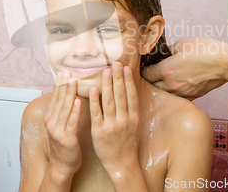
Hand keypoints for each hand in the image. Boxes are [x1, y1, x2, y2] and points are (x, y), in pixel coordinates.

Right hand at [43, 71, 81, 177]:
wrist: (62, 165)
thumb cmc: (64, 143)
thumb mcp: (59, 124)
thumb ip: (62, 110)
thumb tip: (67, 93)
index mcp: (50, 117)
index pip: (55, 97)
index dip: (59, 84)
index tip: (63, 71)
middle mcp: (52, 122)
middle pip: (58, 100)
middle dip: (63, 84)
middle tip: (67, 70)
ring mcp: (58, 131)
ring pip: (64, 108)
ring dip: (69, 94)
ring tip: (73, 81)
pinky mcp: (67, 138)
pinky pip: (72, 122)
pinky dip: (75, 111)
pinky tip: (79, 101)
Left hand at [89, 62, 140, 179]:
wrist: (122, 164)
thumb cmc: (127, 144)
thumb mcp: (134, 126)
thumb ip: (131, 110)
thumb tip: (129, 92)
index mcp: (133, 118)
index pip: (131, 95)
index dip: (128, 80)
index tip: (125, 67)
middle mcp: (124, 120)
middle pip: (120, 95)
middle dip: (117, 77)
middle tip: (114, 63)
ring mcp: (111, 126)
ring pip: (109, 101)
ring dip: (107, 84)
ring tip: (105, 71)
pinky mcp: (99, 131)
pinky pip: (97, 113)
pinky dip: (95, 100)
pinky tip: (93, 88)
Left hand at [142, 37, 227, 99]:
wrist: (226, 63)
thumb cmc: (205, 50)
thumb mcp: (183, 44)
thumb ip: (169, 50)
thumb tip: (163, 53)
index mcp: (166, 70)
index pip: (145, 74)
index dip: (143, 70)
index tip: (145, 66)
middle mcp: (171, 84)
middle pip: (152, 87)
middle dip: (150, 80)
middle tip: (152, 73)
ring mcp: (182, 93)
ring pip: (164, 94)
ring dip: (162, 88)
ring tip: (165, 79)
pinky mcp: (193, 97)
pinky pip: (177, 97)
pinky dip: (175, 92)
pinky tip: (178, 84)